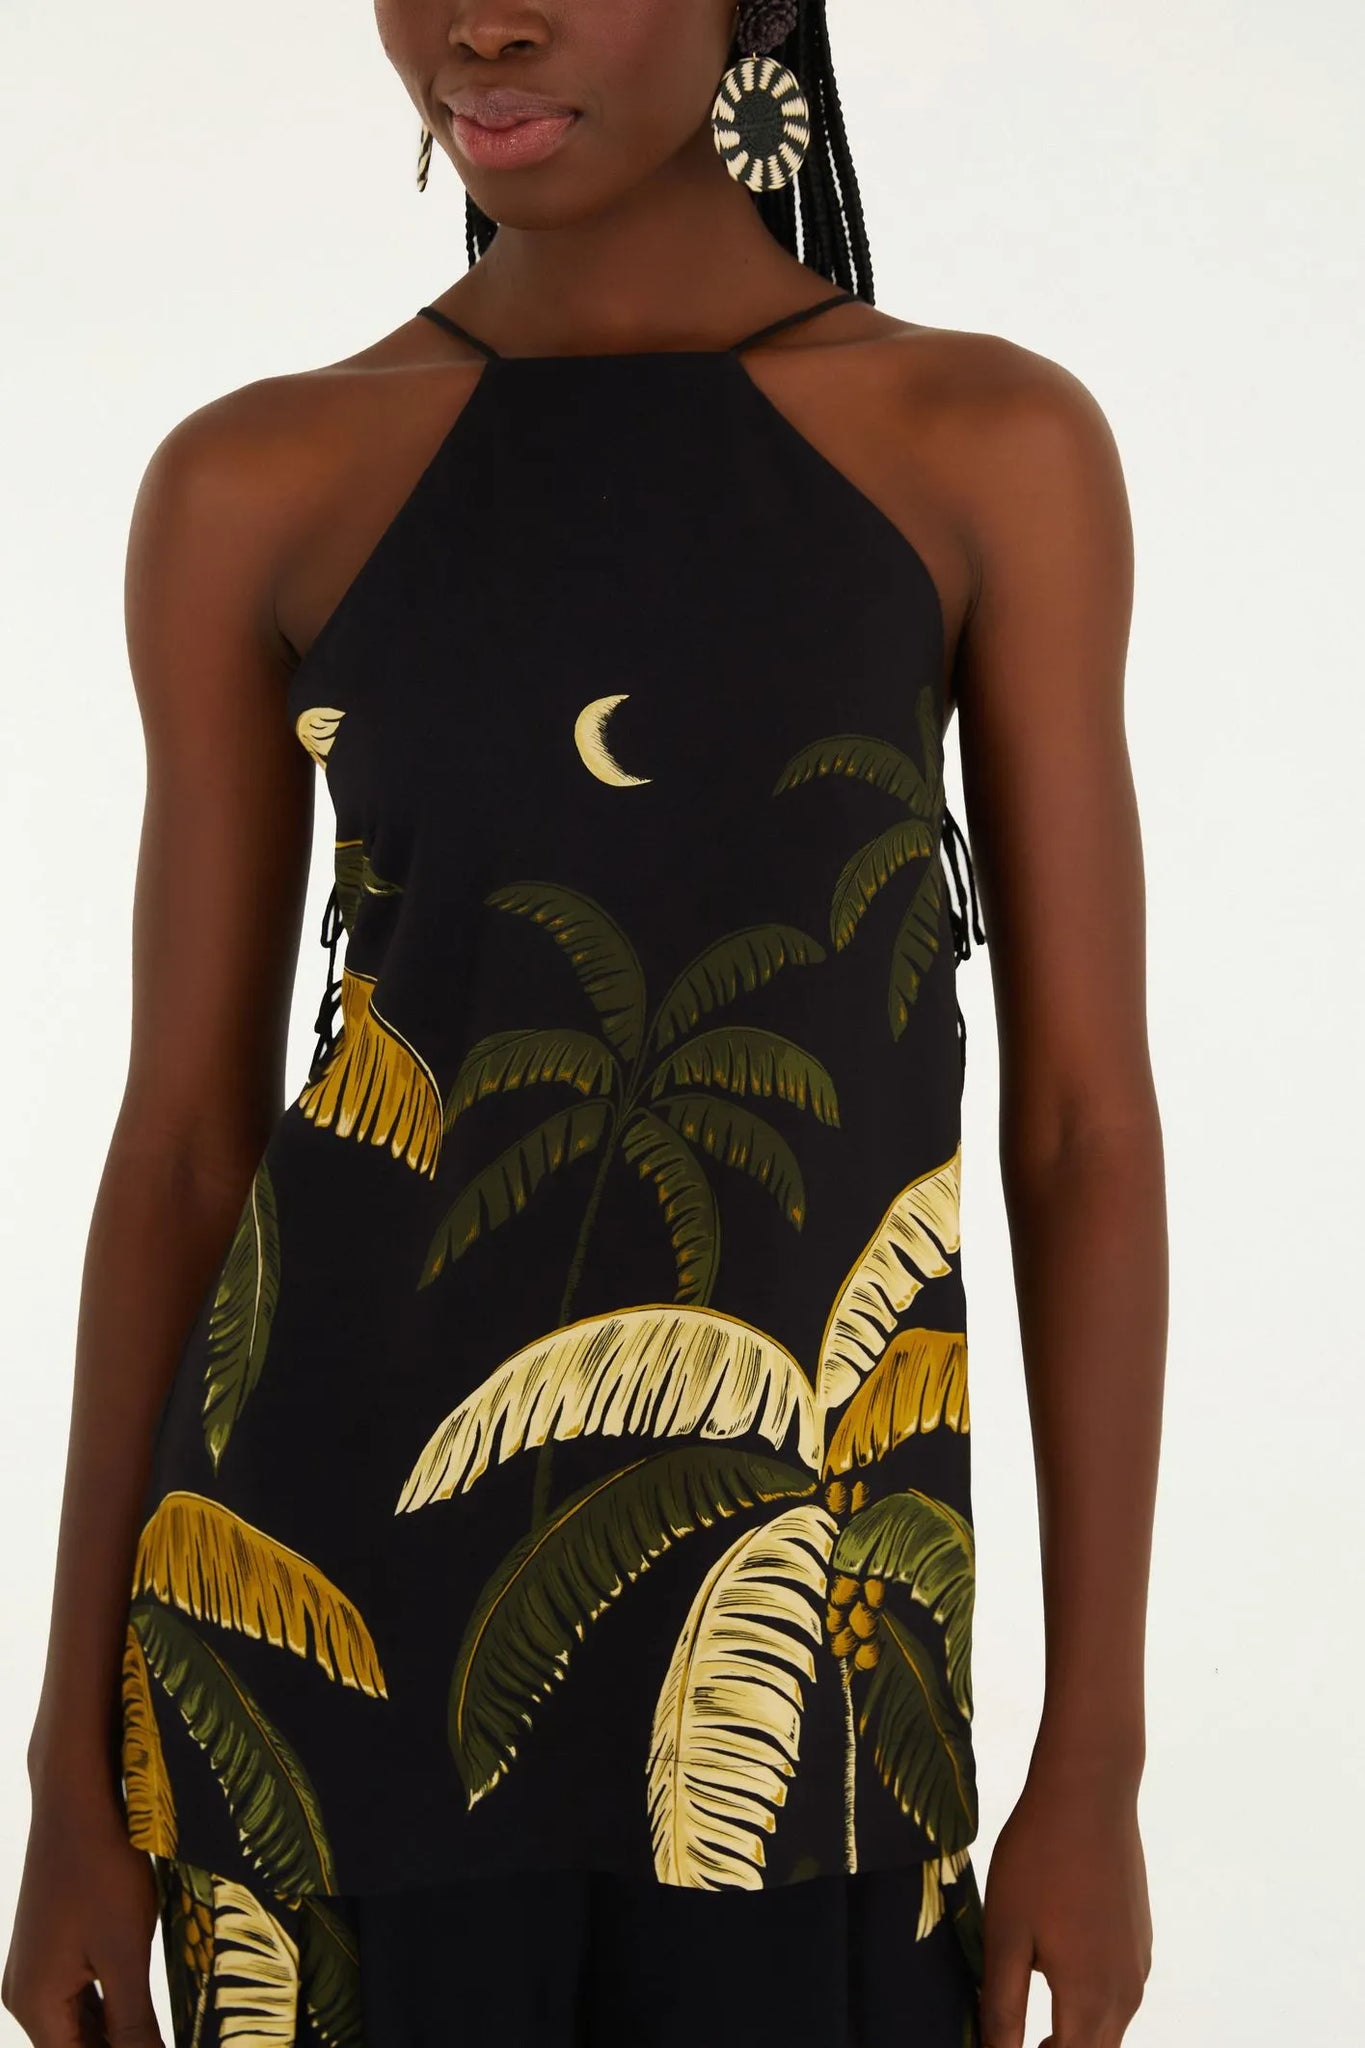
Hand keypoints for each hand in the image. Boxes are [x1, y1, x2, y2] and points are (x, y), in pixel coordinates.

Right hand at [3, 1795, 164, 2047]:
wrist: (76, 1800)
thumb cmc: (101, 1869)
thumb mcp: (125, 1953)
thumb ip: (134, 2023)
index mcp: (35, 2004)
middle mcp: (25, 1993)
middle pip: (75, 2047)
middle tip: (164, 2038)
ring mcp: (35, 1969)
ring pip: (78, 2024)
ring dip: (117, 2033)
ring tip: (158, 2032)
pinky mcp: (51, 1947)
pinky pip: (79, 1995)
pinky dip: (110, 2006)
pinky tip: (142, 2007)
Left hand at [978, 1761, 1151, 2046]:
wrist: (1091, 1792)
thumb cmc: (1038, 1858)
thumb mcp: (1005, 1934)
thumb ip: (1002, 2008)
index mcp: (1089, 1998)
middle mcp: (1125, 1993)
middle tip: (1016, 2044)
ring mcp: (1138, 1966)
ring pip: (1108, 2029)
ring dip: (1074, 2038)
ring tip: (1031, 2032)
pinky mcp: (1140, 1942)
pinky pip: (1118, 1995)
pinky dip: (1090, 2008)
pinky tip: (1058, 1978)